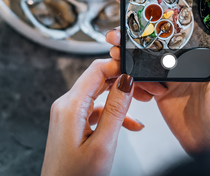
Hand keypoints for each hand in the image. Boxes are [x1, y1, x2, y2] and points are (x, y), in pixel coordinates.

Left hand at [41, 58, 152, 175]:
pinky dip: (112, 114)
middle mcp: (65, 106)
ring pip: (98, 94)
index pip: (96, 70)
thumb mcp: (103, 144)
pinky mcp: (71, 124)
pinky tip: (130, 125)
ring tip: (141, 109)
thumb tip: (126, 81)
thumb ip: (115, 110)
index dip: (119, 65)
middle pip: (97, 79)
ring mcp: (67, 115)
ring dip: (120, 100)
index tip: (137, 68)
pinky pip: (94, 110)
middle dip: (122, 81)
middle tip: (144, 88)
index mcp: (70, 107)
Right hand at [106, 0, 209, 154]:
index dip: (164, 4)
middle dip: (135, 20)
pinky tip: (125, 73)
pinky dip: (129, 75)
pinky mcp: (159, 92)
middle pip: (157, 33)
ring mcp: (170, 74)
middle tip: (117, 8)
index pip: (181, 21)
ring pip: (143, 54)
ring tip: (115, 45)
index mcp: (203, 50)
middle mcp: (185, 59)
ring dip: (127, 47)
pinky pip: (139, 79)